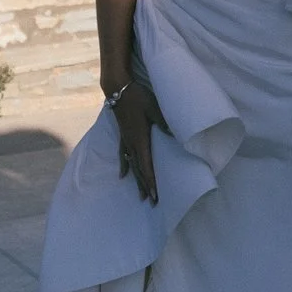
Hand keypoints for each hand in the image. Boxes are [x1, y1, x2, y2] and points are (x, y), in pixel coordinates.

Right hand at [112, 81, 171, 203]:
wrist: (118, 89)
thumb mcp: (154, 107)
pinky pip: (123, 155)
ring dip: (137, 181)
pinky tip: (122, 176)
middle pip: (140, 169)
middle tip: (151, 202)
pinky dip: (124, 166)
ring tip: (140, 196)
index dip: (151, 180)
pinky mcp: (123, 136)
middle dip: (146, 186)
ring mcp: (126, 140)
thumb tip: (173, 136)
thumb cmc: (138, 97)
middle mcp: (131, 143)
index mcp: (140, 138)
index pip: (147, 164)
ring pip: (132, 165)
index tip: (154, 195)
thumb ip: (163, 122)